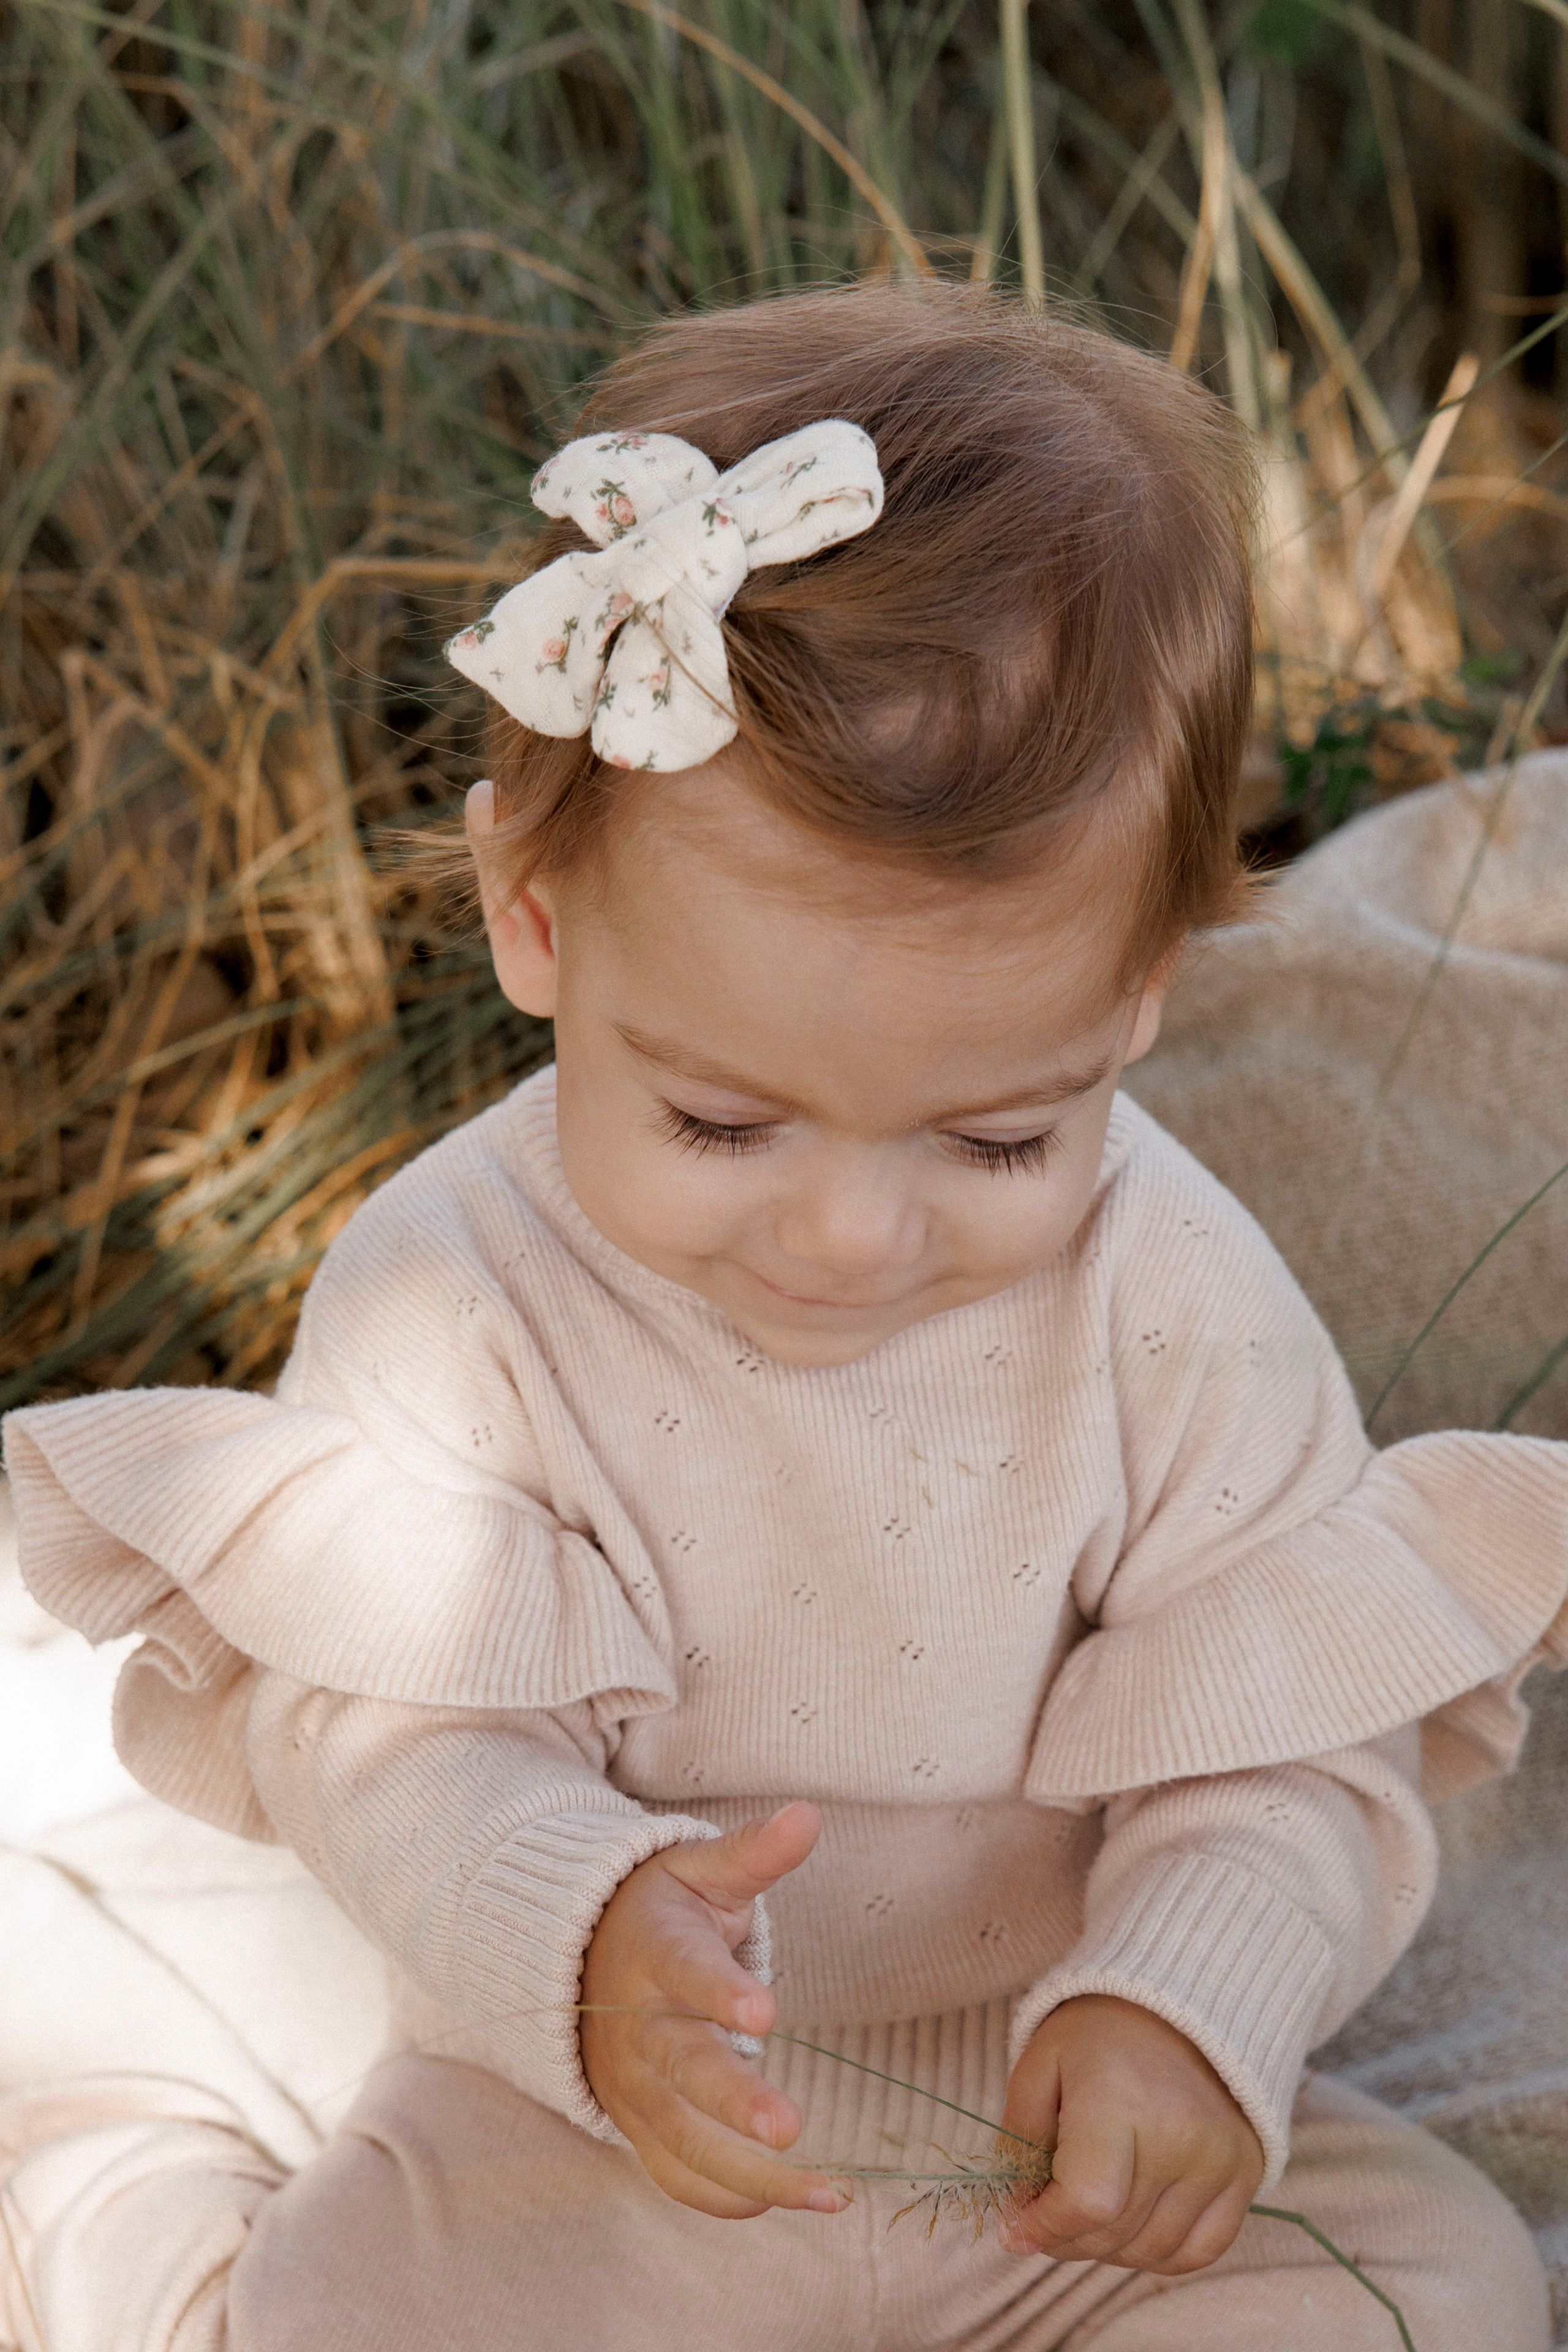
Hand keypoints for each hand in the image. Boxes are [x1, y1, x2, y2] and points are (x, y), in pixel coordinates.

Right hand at [580, 1800, 849, 2220]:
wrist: (577, 1961)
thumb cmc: (659, 1910)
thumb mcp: (699, 1869)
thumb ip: (754, 1851)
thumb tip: (810, 1814)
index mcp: (656, 1953)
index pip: (685, 1971)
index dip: (720, 1991)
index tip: (765, 2012)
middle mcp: (637, 2027)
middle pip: (682, 2071)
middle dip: (735, 2101)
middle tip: (791, 2128)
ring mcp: (634, 2086)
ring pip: (685, 2140)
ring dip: (752, 2174)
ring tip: (828, 2192)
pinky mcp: (638, 2125)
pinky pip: (675, 2174)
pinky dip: (722, 2198)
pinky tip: (783, 2203)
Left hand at [998, 1995, 1262, 2273]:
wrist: (1180, 2000)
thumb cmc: (1098, 2032)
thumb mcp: (1039, 2065)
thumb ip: (1020, 2143)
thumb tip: (1015, 2219)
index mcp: (1120, 2100)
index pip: (1086, 2203)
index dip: (1044, 2228)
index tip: (1016, 2228)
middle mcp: (1180, 2136)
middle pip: (1114, 2233)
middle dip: (1064, 2239)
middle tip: (1043, 2216)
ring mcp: (1220, 2160)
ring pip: (1151, 2251)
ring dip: (1106, 2249)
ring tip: (1085, 2212)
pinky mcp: (1247, 2174)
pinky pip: (1200, 2251)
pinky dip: (1158, 2254)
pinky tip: (1131, 2224)